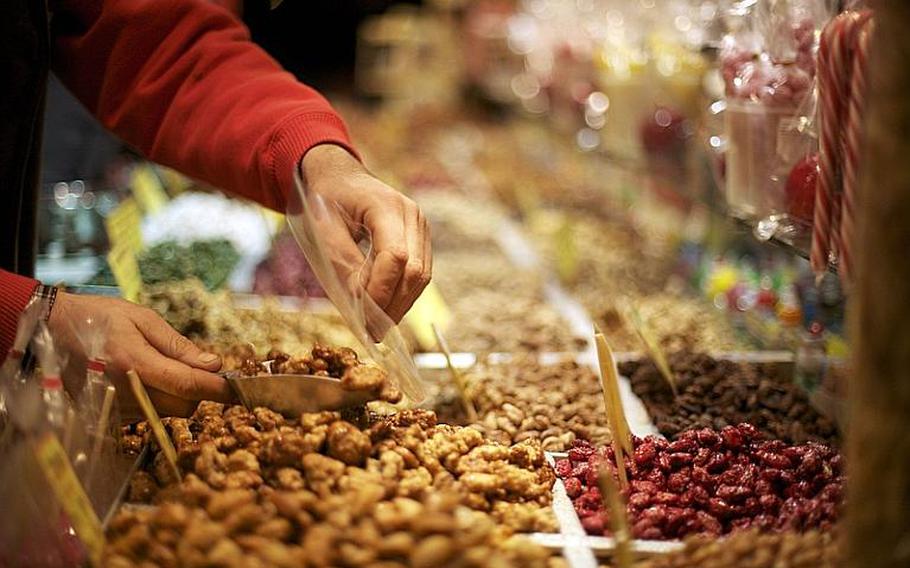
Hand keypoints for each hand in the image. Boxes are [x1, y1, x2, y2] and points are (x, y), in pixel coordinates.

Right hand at [48, 291, 233, 416]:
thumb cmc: (98, 318)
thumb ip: (179, 346)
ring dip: (177, 397)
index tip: (238, 388)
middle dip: (198, 392)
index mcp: (135, 363)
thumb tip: (213, 364)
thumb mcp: (142, 319)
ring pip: (167, 414)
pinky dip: (156, 401)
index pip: (188, 385)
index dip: (218, 388)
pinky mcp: (109, 417)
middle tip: (197, 369)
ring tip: (162, 369)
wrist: (50, 331)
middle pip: (183, 407)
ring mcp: (115, 408)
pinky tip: (144, 379)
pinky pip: (148, 415)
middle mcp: (125, 392)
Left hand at [301, 144, 431, 322]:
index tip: (363, 317)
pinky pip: (419, 273)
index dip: (381, 290)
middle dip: (393, 305)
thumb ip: (342, 264)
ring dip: (400, 305)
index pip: (395, 257)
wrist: (338, 175)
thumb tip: (360, 303)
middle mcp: (412, 215)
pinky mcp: (420, 239)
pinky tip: (384, 309)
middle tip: (371, 333)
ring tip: (376, 327)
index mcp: (387, 206)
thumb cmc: (326, 198)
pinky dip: (402, 294)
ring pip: (422, 277)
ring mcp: (421, 226)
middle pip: (415, 271)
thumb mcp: (323, 228)